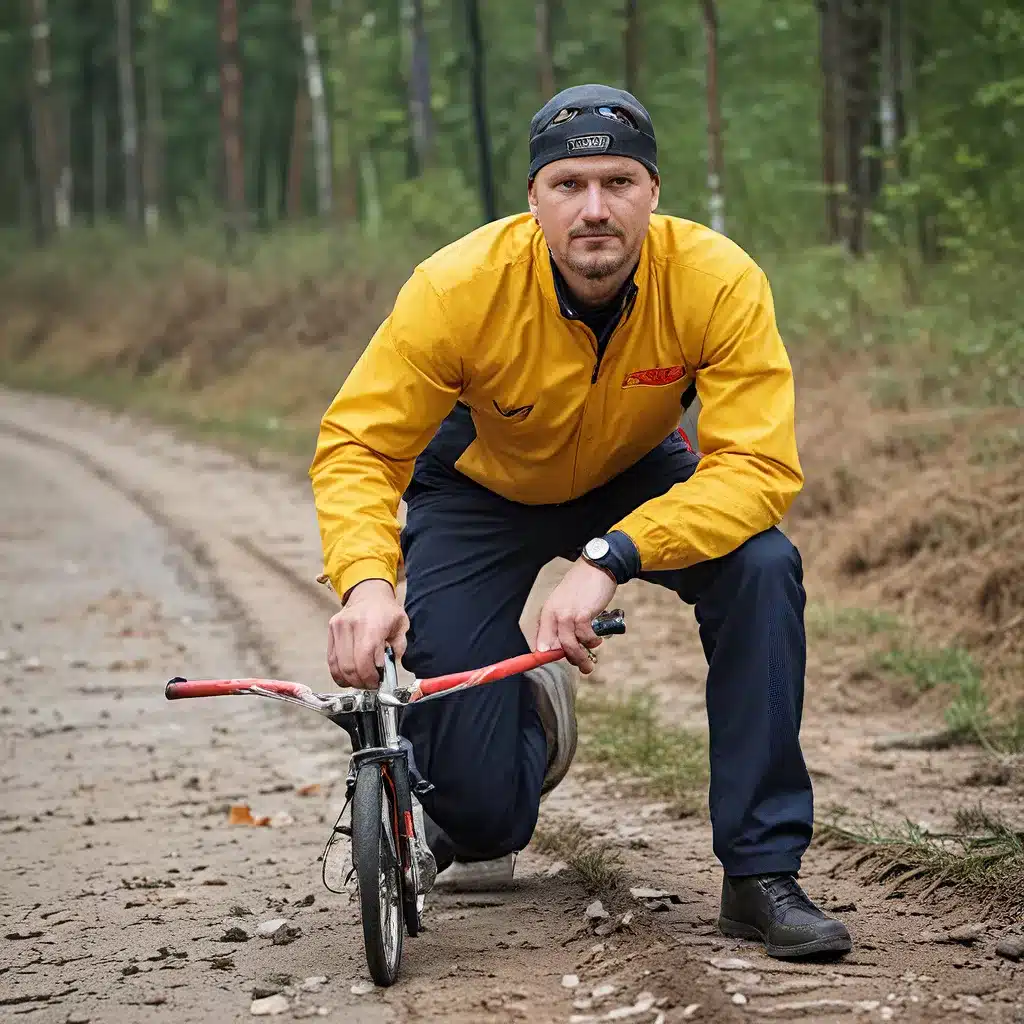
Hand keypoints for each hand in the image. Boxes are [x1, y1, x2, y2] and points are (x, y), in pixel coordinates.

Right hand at [327, 579, 408, 687]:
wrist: (368, 593)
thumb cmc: (387, 611)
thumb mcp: (401, 626)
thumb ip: (399, 648)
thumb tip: (390, 669)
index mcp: (371, 624)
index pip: (365, 660)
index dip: (370, 677)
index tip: (378, 682)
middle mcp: (351, 626)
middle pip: (350, 666)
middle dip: (361, 682)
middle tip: (370, 685)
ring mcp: (338, 628)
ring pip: (338, 666)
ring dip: (350, 680)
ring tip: (361, 682)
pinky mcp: (330, 632)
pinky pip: (331, 660)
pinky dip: (339, 674)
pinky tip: (349, 677)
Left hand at [534, 560, 616, 674]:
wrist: (597, 568)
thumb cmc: (583, 587)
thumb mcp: (566, 603)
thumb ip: (562, 622)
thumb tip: (564, 645)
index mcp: (547, 612)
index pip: (540, 639)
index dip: (545, 656)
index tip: (552, 665)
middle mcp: (553, 614)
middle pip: (555, 647)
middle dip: (569, 660)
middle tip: (582, 667)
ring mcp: (567, 615)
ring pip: (570, 646)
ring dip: (581, 657)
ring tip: (589, 664)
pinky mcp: (582, 614)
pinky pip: (585, 637)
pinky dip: (592, 642)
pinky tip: (597, 640)